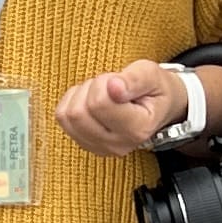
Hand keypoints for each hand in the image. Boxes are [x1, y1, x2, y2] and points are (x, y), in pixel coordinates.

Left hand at [59, 61, 196, 157]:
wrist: (159, 106)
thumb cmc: (155, 89)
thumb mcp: (152, 74)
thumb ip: (134, 79)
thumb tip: (113, 87)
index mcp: (138, 128)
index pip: (100, 103)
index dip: (104, 83)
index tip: (118, 81)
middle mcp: (118, 144)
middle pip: (79, 113)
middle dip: (90, 89)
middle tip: (109, 85)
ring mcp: (100, 147)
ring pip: (67, 116)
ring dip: (80, 96)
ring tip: (102, 92)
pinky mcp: (86, 144)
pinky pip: (62, 119)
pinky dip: (72, 102)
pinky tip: (90, 100)